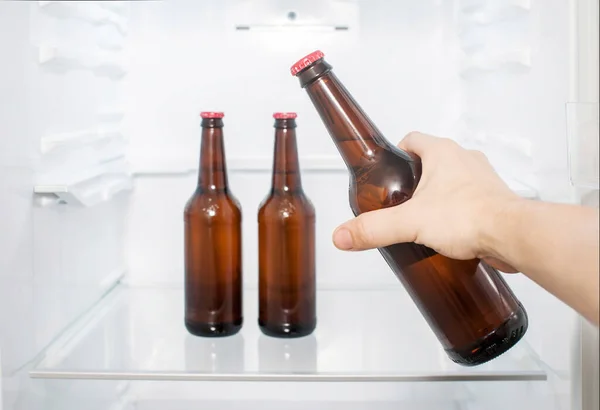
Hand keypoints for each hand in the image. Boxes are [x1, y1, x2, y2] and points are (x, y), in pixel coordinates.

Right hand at [332, 131, 522, 271]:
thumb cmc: (468, 217)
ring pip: (453, 180)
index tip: (388, 171)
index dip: (396, 153)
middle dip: (415, 179)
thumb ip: (373, 228)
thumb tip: (342, 235)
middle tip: (400, 201)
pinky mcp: (493, 200)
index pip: (412, 139)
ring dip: (438, 195)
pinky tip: (448, 231)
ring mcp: (482, 179)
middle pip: (431, 161)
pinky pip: (469, 199)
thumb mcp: (410, 222)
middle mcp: (464, 159)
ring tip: (422, 218)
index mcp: (442, 152)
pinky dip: (457, 211)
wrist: (512, 235)